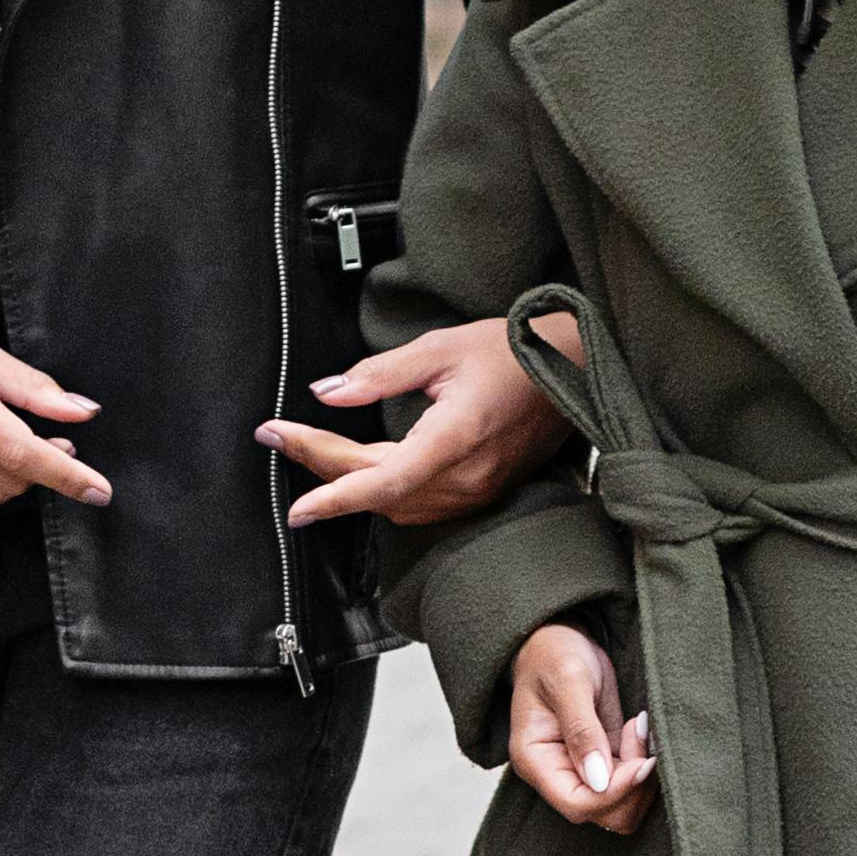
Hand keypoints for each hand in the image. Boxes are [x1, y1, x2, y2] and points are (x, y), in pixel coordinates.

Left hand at [264, 311, 573, 529]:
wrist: (575, 368)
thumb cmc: (515, 352)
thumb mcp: (440, 349)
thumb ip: (379, 374)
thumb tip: (327, 393)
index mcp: (455, 439)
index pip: (380, 483)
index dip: (333, 496)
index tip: (295, 506)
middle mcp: (465, 477)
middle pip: (378, 490)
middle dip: (323, 467)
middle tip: (281, 437)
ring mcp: (476, 490)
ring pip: (397, 504)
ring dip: (352, 482)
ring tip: (313, 450)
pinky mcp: (482, 492)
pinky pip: (420, 504)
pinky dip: (383, 490)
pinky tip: (362, 470)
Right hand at [508, 621, 656, 834]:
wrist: (557, 638)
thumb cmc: (555, 653)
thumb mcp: (570, 681)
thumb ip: (583, 730)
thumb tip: (599, 780)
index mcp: (535, 761)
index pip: (576, 804)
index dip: (615, 793)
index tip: (642, 761)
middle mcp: (555, 774)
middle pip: (602, 815)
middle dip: (632, 784)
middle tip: (638, 734)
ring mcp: (580, 771)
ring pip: (621, 806)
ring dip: (642, 776)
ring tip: (639, 729)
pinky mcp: (603, 763)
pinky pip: (630, 785)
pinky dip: (644, 764)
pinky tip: (639, 729)